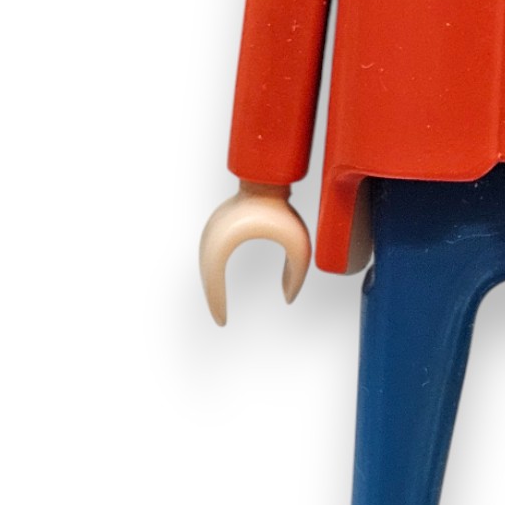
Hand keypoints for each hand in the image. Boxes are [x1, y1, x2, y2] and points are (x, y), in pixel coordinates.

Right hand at [199, 182, 311, 324]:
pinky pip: (209, 258)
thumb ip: (298, 273)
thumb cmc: (282, 212)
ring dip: (211, 287)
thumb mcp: (298, 244)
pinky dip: (212, 275)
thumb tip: (288, 299)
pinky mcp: (213, 229)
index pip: (214, 282)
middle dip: (212, 301)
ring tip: (219, 308)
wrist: (264, 182)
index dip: (216, 304)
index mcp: (225, 241)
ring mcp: (209, 232)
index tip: (223, 322)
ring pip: (206, 268)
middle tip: (221, 321)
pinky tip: (218, 287)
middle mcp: (210, 237)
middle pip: (206, 278)